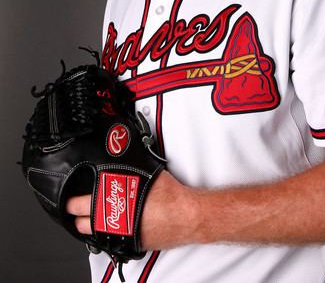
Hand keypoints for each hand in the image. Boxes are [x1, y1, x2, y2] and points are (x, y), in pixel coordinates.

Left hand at [66, 170, 201, 249]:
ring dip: (89, 227)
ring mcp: (121, 236)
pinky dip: (107, 234)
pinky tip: (109, 227)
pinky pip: (111, 241)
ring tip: (88, 219)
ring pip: (94, 236)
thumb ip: (128, 165)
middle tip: (75, 209)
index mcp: (113, 201)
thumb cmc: (169, 193)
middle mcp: (114, 222)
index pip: (80, 204)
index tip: (68, 199)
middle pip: (82, 224)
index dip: (71, 201)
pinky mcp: (131, 244)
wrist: (186, 214)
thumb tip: (121, 150)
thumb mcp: (144, 170)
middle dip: (76, 216)